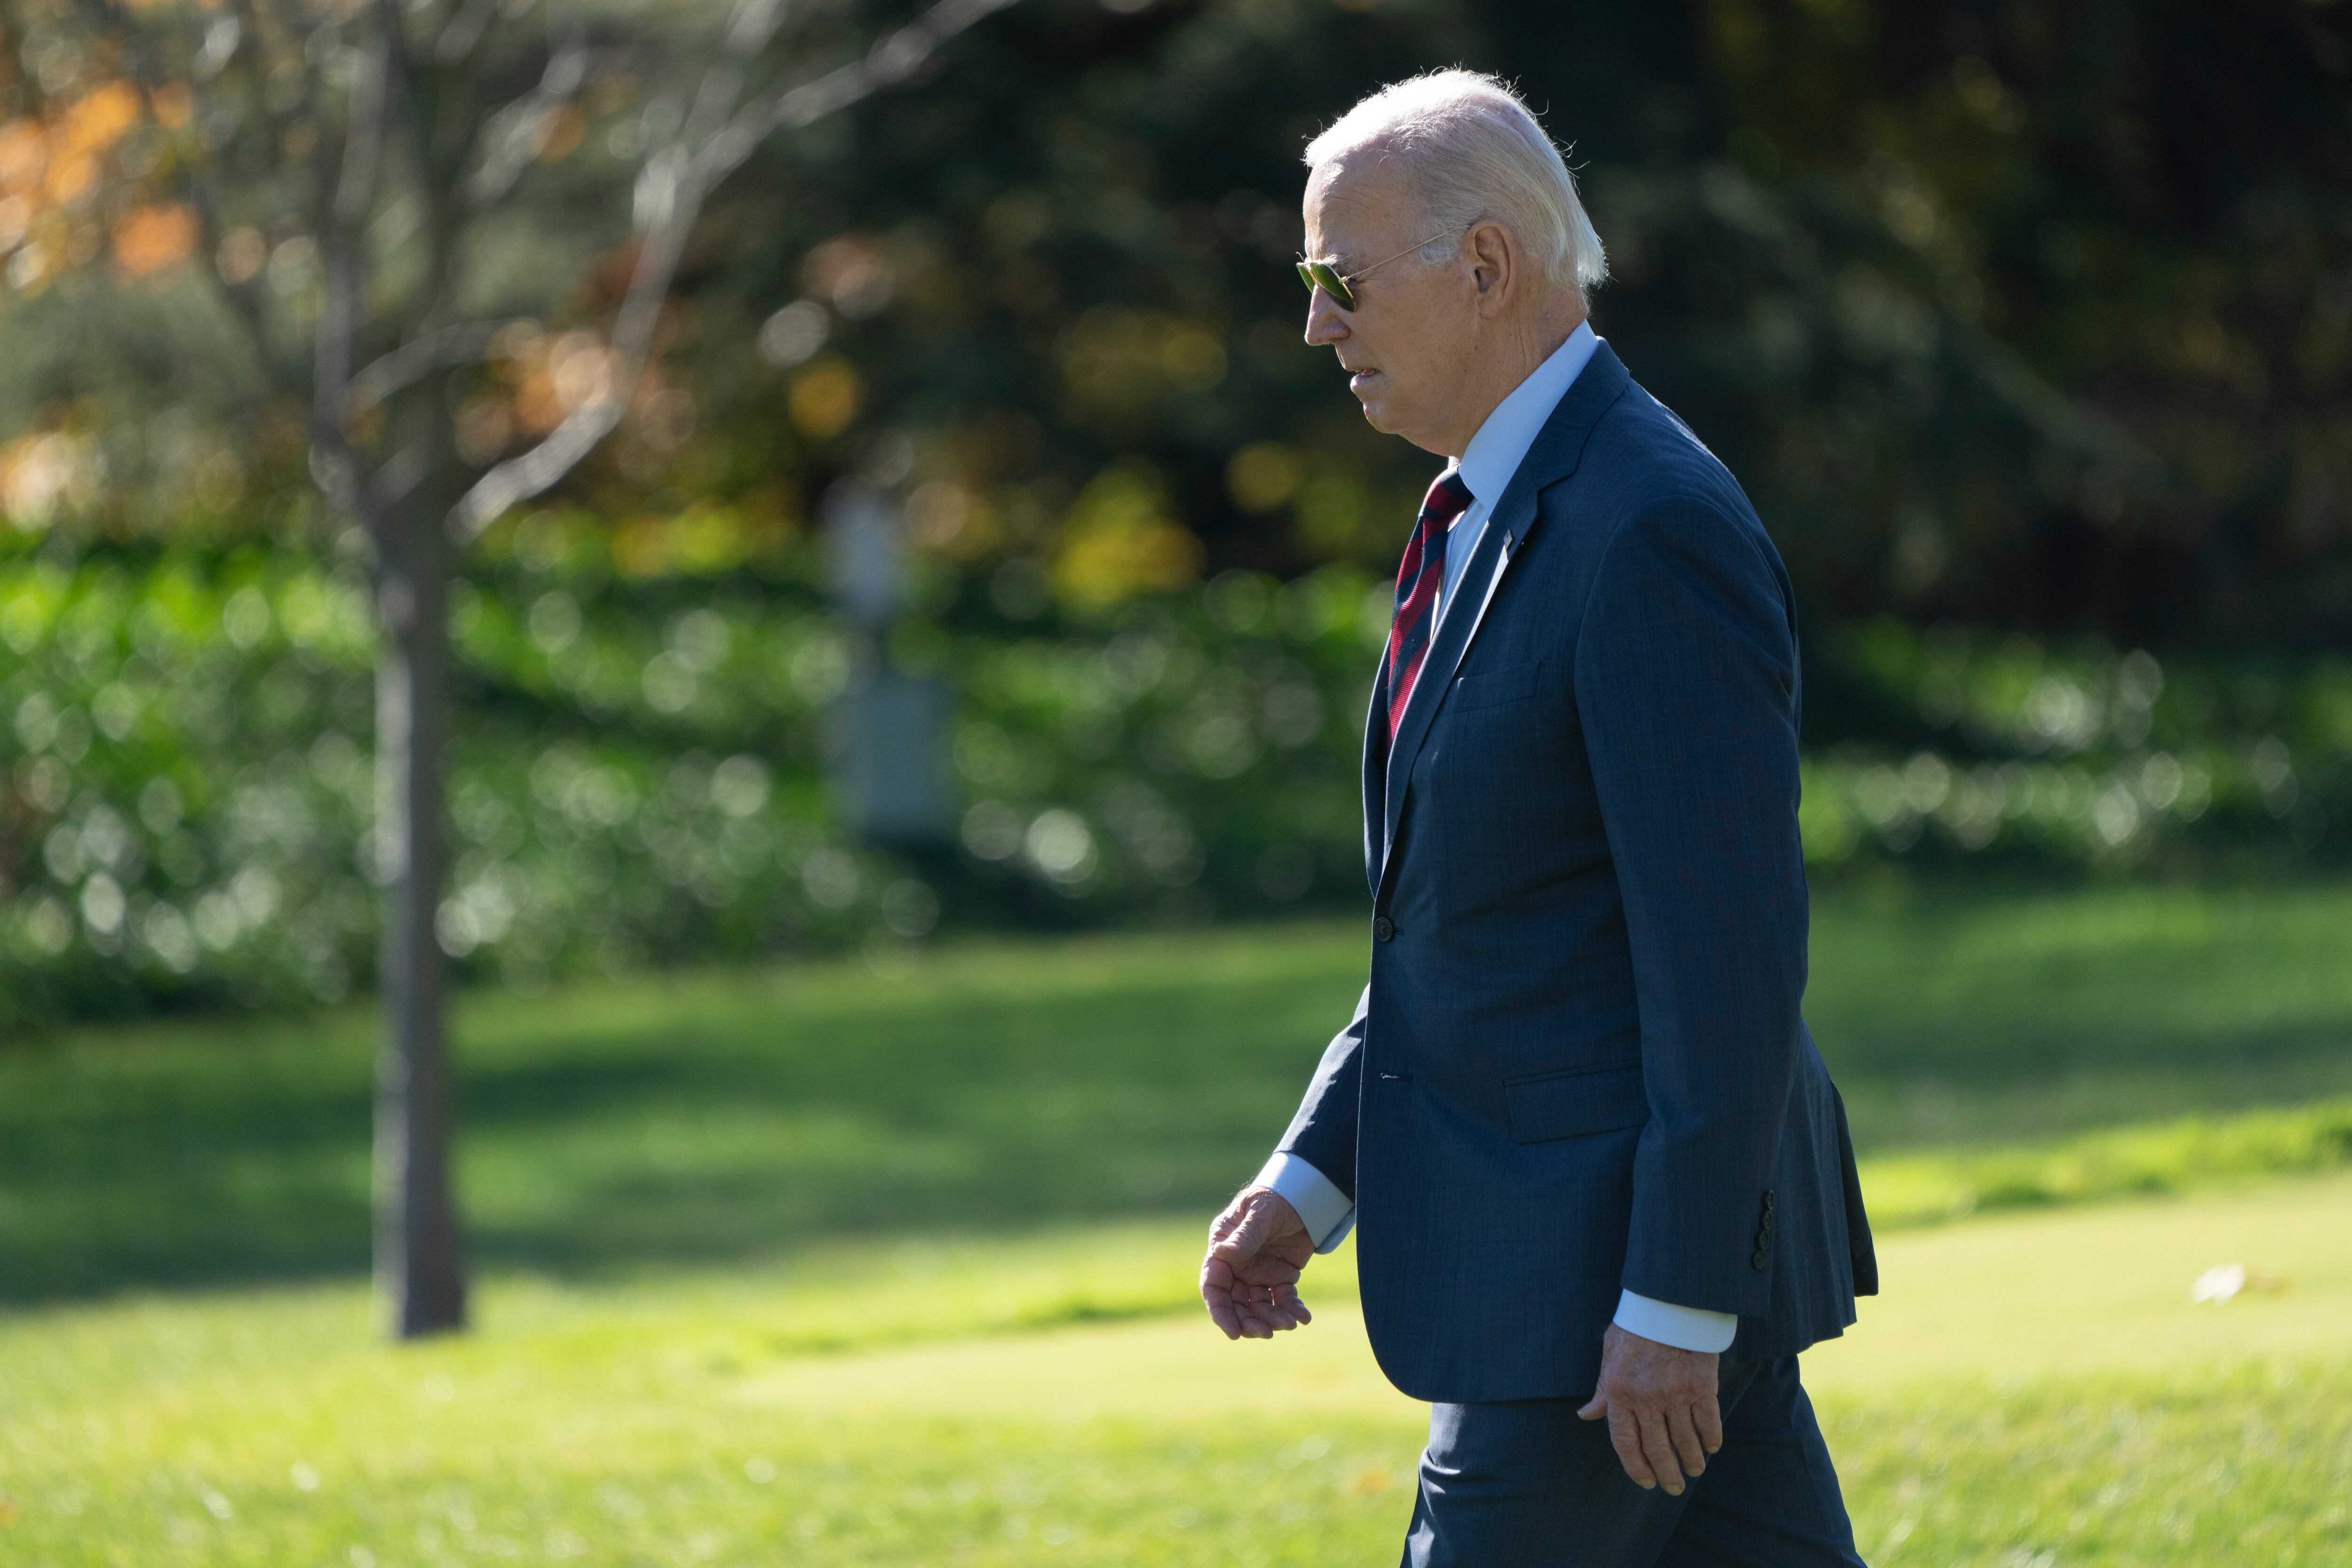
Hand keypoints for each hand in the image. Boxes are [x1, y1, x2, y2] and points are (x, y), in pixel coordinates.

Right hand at [1199, 1186, 1314, 1339]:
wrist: (1306, 1196)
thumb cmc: (1275, 1198)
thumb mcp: (1261, 1212)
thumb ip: (1245, 1234)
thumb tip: (1222, 1253)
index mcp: (1222, 1249)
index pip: (1213, 1286)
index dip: (1220, 1312)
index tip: (1233, 1332)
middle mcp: (1237, 1266)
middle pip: (1235, 1304)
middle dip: (1248, 1322)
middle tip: (1267, 1333)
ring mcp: (1258, 1273)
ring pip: (1259, 1307)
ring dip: (1272, 1319)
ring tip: (1290, 1324)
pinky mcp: (1280, 1277)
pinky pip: (1283, 1300)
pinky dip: (1292, 1310)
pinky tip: (1304, 1318)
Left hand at [1575, 1322, 1722, 1494]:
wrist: (1667, 1302)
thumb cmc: (1634, 1329)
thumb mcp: (1609, 1356)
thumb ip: (1602, 1390)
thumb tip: (1586, 1414)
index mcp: (1619, 1392)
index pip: (1625, 1442)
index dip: (1635, 1466)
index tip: (1646, 1481)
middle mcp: (1646, 1398)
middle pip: (1657, 1448)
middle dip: (1666, 1473)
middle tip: (1673, 1487)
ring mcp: (1675, 1393)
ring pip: (1684, 1440)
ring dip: (1691, 1460)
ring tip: (1693, 1470)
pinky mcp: (1701, 1385)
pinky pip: (1708, 1421)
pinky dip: (1711, 1438)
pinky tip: (1711, 1447)